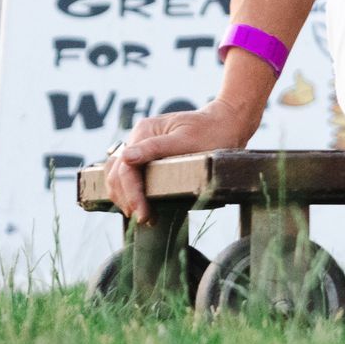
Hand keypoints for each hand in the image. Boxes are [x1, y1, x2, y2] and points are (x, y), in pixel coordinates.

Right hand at [104, 98, 257, 226]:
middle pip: (117, 173)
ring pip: (118, 176)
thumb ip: (156, 148)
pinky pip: (130, 176)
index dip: (132, 194)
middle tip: (144, 219)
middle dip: (127, 199)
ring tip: (143, 216)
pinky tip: (142, 206)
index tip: (142, 214)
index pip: (126, 168)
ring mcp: (141, 147)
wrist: (227, 123)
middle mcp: (139, 138)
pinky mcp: (148, 156)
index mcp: (145, 131)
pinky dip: (131, 192)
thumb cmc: (212, 130)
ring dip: (125, 197)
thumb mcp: (187, 139)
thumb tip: (126, 158)